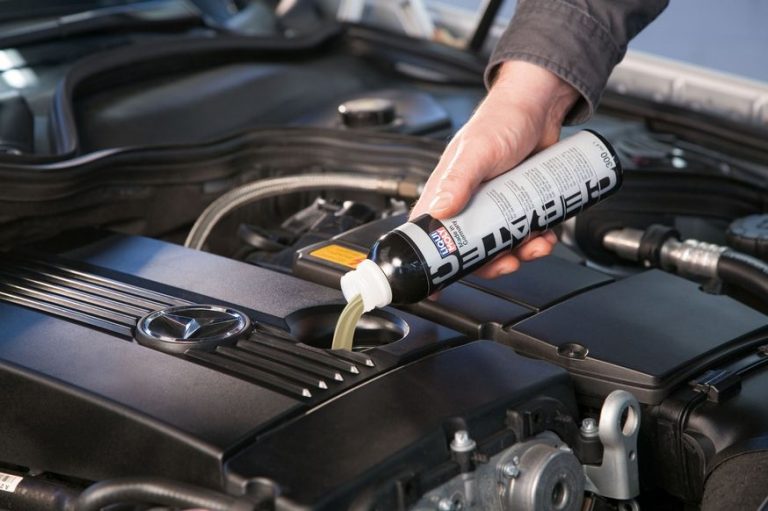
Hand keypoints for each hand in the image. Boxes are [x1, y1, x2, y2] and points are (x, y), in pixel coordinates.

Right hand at [410, 60, 578, 277]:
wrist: (543, 106)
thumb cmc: (502, 119)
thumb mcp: (477, 151)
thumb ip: (457, 180)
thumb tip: (439, 211)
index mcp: (445, 192)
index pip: (429, 234)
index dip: (432, 262)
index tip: (438, 286)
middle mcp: (467, 202)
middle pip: (470, 248)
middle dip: (489, 262)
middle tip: (506, 262)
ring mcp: (495, 205)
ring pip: (500, 244)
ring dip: (519, 252)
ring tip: (535, 244)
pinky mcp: (518, 203)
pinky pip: (523, 232)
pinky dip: (536, 240)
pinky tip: (546, 234)